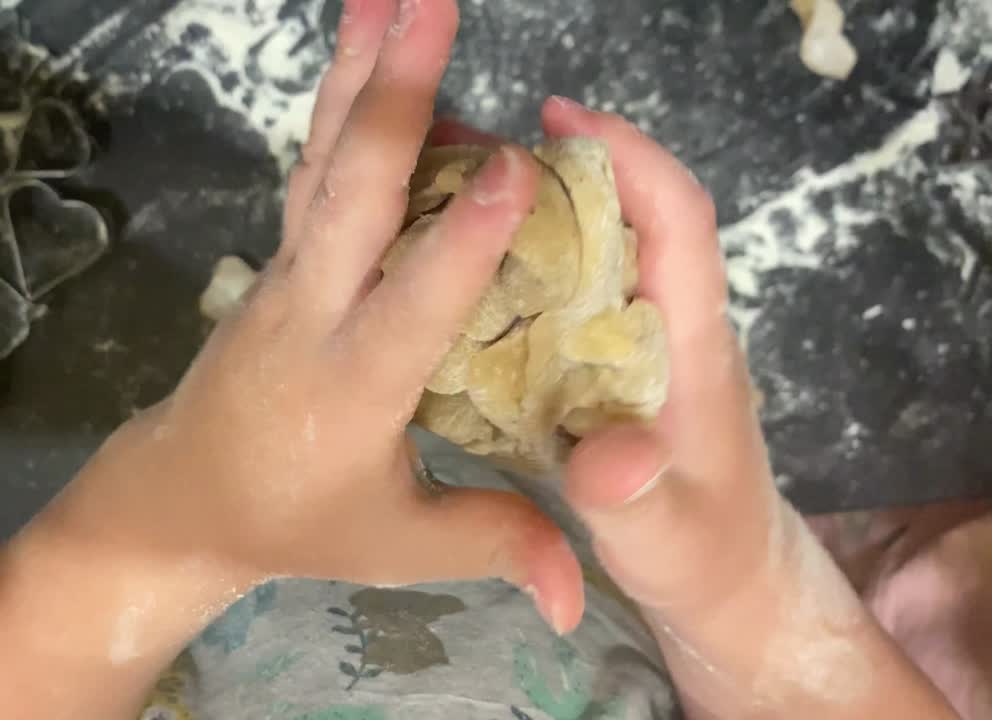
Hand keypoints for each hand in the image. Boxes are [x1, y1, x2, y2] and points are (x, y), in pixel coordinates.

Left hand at [70, 0, 583, 630]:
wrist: (181, 495)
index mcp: (355, 383)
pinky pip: (315, 168)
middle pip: (350, 191)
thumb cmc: (296, 523)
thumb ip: (493, 546)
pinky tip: (365, 46)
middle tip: (432, 4)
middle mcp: (314, 309)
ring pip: (324, 158)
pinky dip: (341, 100)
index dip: (461, 238)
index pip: (413, 303)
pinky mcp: (281, 256)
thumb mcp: (395, 546)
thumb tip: (586, 603)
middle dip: (394, 95)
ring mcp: (288, 271)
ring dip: (357, 68)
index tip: (511, 165)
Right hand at [432, 101, 957, 716]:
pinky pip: (564, 295)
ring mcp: (637, 344)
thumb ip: (635, 499)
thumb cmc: (702, 556)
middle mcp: (667, 327)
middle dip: (556, 169)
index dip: (631, 158)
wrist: (724, 583)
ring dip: (528, 214)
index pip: (680, 222)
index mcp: (692, 348)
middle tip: (462, 155)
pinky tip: (452, 276)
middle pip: (627, 214)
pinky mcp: (609, 366)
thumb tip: (609, 455)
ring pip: (591, 250)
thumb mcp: (664, 541)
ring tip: (442, 198)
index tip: (559, 118)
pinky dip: (515, 270)